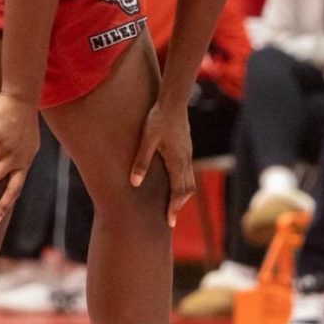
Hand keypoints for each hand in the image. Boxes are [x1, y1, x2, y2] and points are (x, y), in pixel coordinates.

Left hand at [129, 99, 194, 227]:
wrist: (173, 100)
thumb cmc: (158, 118)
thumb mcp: (146, 139)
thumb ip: (141, 161)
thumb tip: (134, 183)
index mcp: (177, 161)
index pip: (179, 191)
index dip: (174, 208)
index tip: (169, 222)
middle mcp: (185, 160)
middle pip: (187, 189)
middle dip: (179, 205)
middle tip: (170, 220)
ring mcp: (187, 154)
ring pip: (189, 181)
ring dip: (181, 195)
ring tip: (172, 205)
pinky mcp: (186, 148)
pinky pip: (186, 171)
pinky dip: (182, 183)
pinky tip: (172, 183)